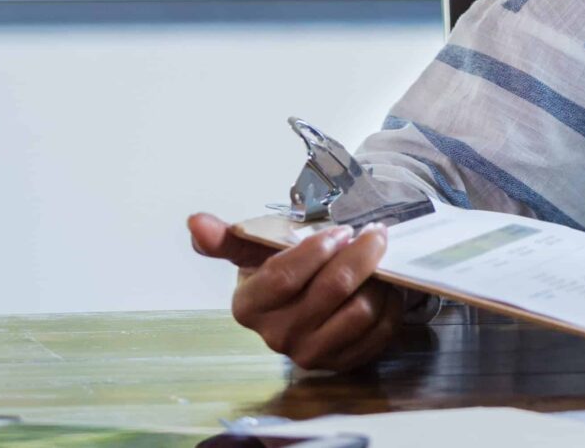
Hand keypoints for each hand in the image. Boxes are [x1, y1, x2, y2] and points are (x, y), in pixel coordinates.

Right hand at [188, 213, 405, 370]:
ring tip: (379, 259)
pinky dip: (390, 304)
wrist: (304, 305)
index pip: (285, 276)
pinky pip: (379, 331)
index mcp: (249, 307)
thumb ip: (228, 237)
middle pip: (331, 289)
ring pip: (360, 310)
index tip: (340, 229)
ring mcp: (310, 355)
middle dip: (360, 254)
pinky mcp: (342, 363)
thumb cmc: (282, 271)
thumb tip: (195, 222)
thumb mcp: (255, 250)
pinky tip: (385, 286)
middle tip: (375, 233)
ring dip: (378, 279)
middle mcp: (276, 337)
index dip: (317, 249)